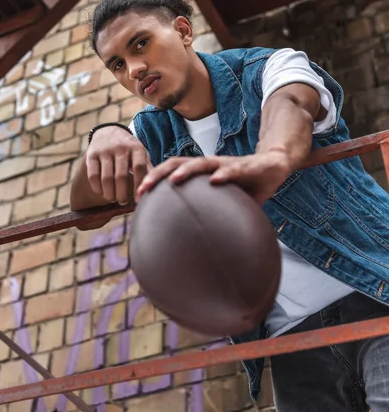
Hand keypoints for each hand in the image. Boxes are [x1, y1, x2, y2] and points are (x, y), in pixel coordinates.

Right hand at [86, 126, 151, 204]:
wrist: (108, 131)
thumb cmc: (128, 149)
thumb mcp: (140, 153)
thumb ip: (147, 168)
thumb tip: (155, 187)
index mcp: (136, 148)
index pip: (139, 169)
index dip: (139, 186)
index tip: (138, 199)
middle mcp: (120, 148)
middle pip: (121, 176)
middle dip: (122, 194)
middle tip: (123, 202)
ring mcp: (105, 151)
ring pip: (106, 178)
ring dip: (110, 193)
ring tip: (113, 199)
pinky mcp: (91, 154)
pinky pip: (93, 176)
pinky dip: (98, 188)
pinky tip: (102, 192)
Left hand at [136, 152, 291, 203]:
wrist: (273, 166)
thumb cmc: (246, 186)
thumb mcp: (226, 203)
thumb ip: (212, 217)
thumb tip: (199, 249)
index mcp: (202, 173)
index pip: (172, 172)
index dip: (154, 180)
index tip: (137, 196)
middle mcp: (209, 165)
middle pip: (178, 163)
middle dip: (159, 173)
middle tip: (143, 188)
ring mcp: (226, 164)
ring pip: (201, 163)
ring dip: (187, 170)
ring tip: (174, 180)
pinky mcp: (246, 166)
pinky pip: (233, 169)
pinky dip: (223, 174)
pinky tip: (215, 180)